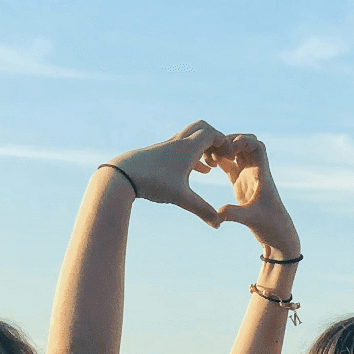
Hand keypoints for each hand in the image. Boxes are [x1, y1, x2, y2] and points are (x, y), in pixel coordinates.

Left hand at [105, 120, 227, 227]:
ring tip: (213, 166)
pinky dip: (193, 155)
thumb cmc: (153, 183)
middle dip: (216, 139)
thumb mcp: (181, 198)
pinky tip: (198, 171)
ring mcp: (168, 146)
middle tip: (222, 156)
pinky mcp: (160, 153)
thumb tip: (218, 225)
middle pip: (202, 128)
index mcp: (188, 148)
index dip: (225, 143)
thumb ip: (202, 210)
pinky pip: (182, 148)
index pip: (212, 134)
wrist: (122, 175)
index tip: (230, 158)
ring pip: (191, 138)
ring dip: (204, 147)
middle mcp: (178, 142)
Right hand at [212, 134, 299, 255]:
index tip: (230, 148)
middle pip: (245, 144)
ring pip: (236, 153)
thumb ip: (234, 214)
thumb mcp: (251, 219)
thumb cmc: (271, 226)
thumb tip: (218, 213)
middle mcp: (256, 172)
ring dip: (223, 150)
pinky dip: (220, 160)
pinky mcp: (240, 184)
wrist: (277, 236)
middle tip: (214, 150)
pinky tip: (207, 164)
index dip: (244, 141)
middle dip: (229, 141)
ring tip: (208, 157)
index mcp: (262, 174)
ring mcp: (248, 177)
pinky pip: (230, 165)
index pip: (258, 146)